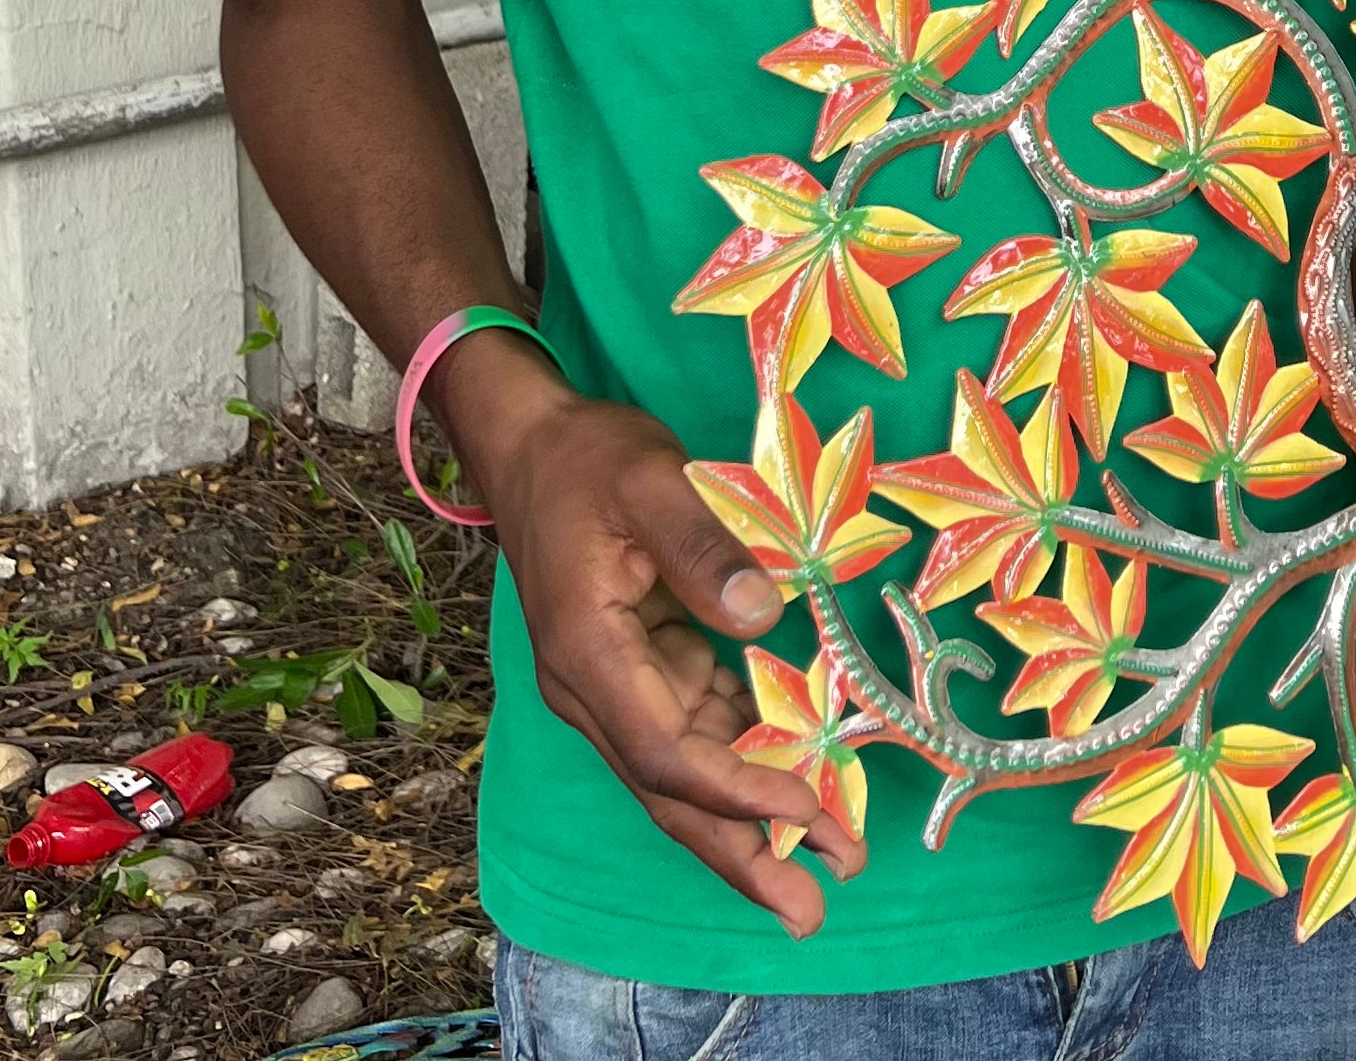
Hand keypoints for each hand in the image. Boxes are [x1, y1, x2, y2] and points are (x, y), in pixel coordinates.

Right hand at [440, 338, 863, 935]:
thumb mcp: (651, 481)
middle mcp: (594, 691)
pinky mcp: (636, 664)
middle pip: (670, 794)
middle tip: (812, 912)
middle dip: (741, 854)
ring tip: (825, 859)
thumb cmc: (589, 458)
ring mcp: (613, 684)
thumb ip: (705, 547)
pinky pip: (691, 727)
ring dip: (748, 818)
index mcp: (589, 657)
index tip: (806, 810)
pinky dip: (741, 757)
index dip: (736, 790)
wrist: (530, 442)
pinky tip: (797, 776)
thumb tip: (765, 614)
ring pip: (683, 773)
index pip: (666, 754)